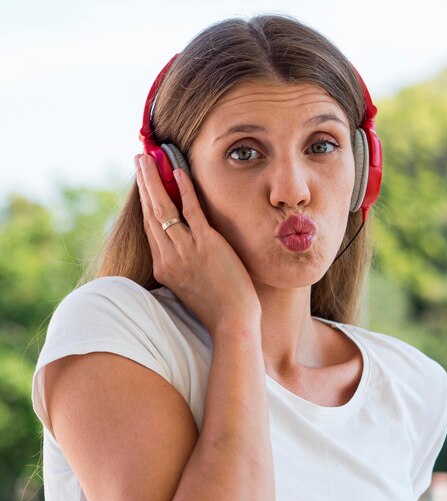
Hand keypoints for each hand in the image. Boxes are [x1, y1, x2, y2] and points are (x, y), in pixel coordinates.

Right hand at [134, 154, 260, 334]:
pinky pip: (191, 210)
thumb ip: (182, 265)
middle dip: (144, 183)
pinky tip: (178, 171)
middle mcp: (169, 257)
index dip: (146, 202)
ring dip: (155, 179)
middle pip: (151, 212)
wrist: (232, 322)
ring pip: (164, 208)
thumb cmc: (217, 307)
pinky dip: (184, 189)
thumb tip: (183, 247)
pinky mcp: (207, 245)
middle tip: (139, 159)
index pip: (150, 227)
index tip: (144, 183)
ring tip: (149, 157)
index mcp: (163, 268)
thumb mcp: (190, 286)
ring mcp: (186, 250)